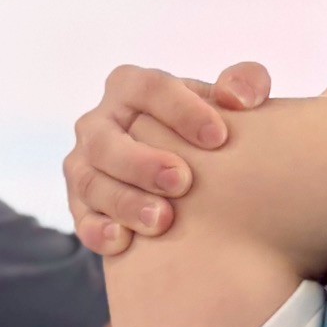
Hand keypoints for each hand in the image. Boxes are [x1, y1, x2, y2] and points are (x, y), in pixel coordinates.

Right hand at [65, 62, 271, 253]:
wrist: (193, 177)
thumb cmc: (210, 129)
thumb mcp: (229, 103)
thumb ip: (245, 84)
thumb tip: (238, 97)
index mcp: (131, 87)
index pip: (147, 88)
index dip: (180, 110)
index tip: (218, 138)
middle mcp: (99, 124)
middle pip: (106, 139)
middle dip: (141, 163)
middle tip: (183, 181)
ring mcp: (85, 166)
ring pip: (90, 183)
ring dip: (124, 203)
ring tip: (162, 220)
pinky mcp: (82, 206)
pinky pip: (82, 221)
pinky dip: (99, 232)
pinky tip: (124, 243)